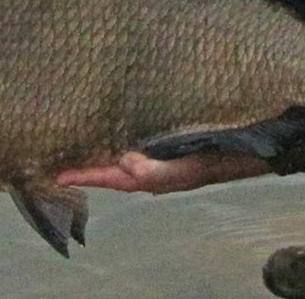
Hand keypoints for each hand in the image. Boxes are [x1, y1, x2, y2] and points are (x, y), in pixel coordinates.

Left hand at [57, 150, 269, 193]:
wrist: (247, 146)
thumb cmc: (217, 158)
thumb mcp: (186, 168)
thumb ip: (156, 170)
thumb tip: (124, 164)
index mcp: (152, 177)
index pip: (110, 177)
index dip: (84, 175)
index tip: (57, 175)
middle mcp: (152, 167)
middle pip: (112, 168)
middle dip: (88, 163)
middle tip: (59, 155)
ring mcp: (160, 155)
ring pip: (123, 154)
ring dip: (103, 150)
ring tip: (80, 140)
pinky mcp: (168, 141)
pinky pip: (138, 141)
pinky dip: (122, 137)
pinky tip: (117, 126)